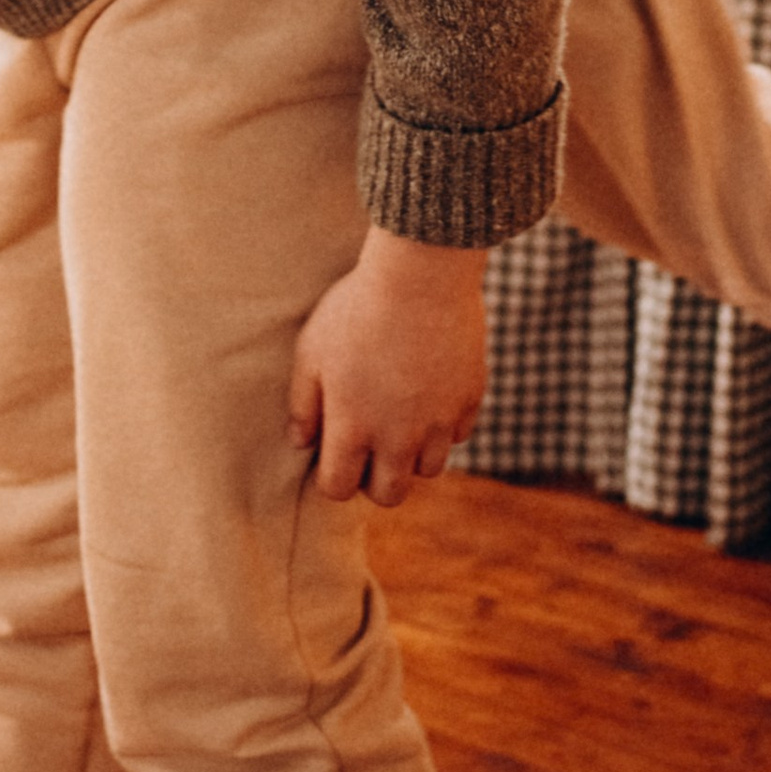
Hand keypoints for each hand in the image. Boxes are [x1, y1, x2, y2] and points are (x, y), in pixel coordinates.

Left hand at [287, 227, 487, 508]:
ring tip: (398, 419)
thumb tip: (301, 442)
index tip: (332, 455)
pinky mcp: (469, 401)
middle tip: (368, 448)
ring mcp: (439, 423)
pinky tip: (428, 394)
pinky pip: (457, 434)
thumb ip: (303, 404)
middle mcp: (399, 438)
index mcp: (353, 428)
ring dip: (411, 455)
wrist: (420, 277)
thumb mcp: (312, 351)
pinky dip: (443, 426)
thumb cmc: (356, 309)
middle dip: (375, 480)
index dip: (332, 477)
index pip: (339, 487)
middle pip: (390, 494)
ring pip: (428, 469)